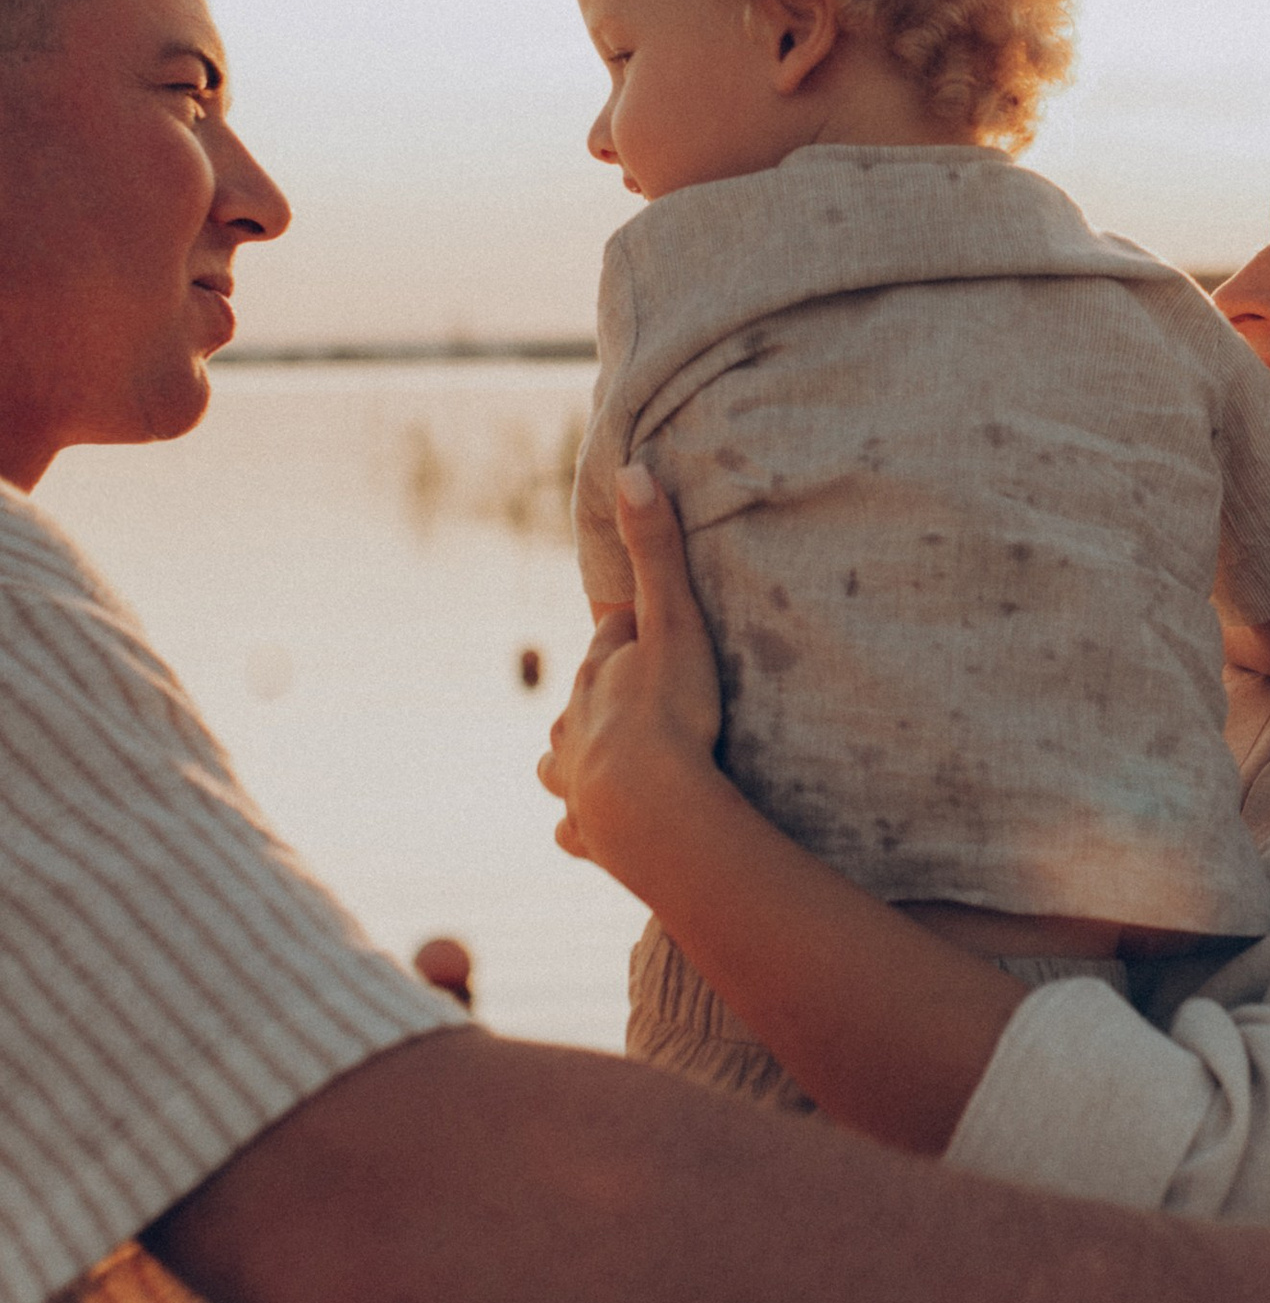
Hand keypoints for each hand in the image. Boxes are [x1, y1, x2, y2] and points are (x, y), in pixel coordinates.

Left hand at [538, 465, 727, 886]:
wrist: (650, 809)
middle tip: (649, 699)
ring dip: (582, 758)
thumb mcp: (673, 624)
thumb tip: (631, 469)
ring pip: (562, 762)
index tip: (656, 631)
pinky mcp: (584, 833)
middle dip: (607, 695)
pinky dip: (583, 825)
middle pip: (584, 699)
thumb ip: (656, 553)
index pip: (610, 637)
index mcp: (596, 672)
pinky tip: (594, 830)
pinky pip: (575, 828)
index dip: (634, 632)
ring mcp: (573, 782)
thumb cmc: (669, 713)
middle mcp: (573, 725)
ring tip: (614, 762)